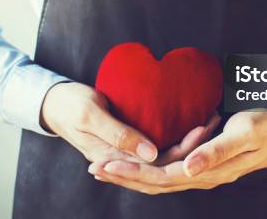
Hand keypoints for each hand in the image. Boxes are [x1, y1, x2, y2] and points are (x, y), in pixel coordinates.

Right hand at [41, 82, 219, 164]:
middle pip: (167, 162)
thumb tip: (152, 154)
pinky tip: (189, 129)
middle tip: (214, 120)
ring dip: (187, 143)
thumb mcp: (90, 115)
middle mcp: (123, 161)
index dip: (185, 149)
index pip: (159, 164)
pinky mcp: (126, 145)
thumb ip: (119, 135)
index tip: (204, 128)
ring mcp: (125, 155)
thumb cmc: (69, 105)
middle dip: (193, 145)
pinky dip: (174, 140)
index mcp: (115, 158)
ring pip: (164, 156)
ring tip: (209, 121)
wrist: (52, 103)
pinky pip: (156, 149)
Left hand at [88, 111, 266, 193]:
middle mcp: (202, 176)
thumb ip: (217, 152)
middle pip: (155, 183)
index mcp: (208, 171)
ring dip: (132, 174)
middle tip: (94, 168)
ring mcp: (202, 172)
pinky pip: (169, 171)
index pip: (161, 177)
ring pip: (159, 179)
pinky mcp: (203, 164)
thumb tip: (189, 168)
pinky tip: (136, 163)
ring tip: (106, 168)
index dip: (133, 173)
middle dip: (124, 176)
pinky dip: (148, 168)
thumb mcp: (245, 134)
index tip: (107, 165)